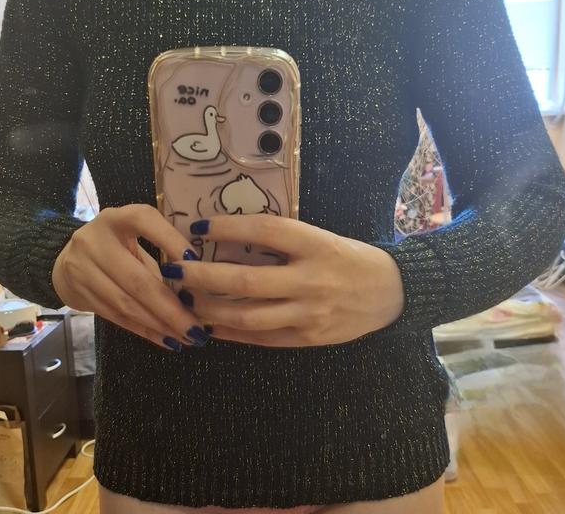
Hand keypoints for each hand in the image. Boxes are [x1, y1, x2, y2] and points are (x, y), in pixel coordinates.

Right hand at [52, 204, 213, 351]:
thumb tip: (198, 284)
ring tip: (186, 337)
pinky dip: (144, 331)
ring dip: (159, 324)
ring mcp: (83, 269)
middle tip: (197, 328)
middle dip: (170, 308)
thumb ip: (159, 253)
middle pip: (137, 279)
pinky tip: (166, 340)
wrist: (64, 261)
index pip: (144, 221)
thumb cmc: (114, 245)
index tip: (196, 262)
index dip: (170, 240)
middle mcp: (95, 240)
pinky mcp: (79, 295)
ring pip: (126, 304)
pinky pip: (117, 317)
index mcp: (117, 218)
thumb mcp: (132, 237)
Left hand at [162, 214, 405, 346]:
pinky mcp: (309, 338)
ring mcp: (310, 313)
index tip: (197, 226)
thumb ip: (284, 239)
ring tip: (183, 301)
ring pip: (249, 316)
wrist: (390, 292)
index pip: (265, 232)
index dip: (229, 228)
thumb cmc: (349, 257)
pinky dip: (231, 333)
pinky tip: (209, 326)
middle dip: (203, 276)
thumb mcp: (321, 238)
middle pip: (247, 280)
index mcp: (316, 244)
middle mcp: (312, 279)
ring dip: (210, 310)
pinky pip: (262, 338)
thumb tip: (230, 235)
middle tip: (173, 270)